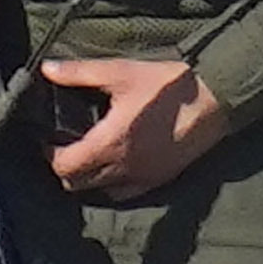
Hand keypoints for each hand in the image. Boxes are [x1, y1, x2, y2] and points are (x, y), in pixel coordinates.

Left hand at [40, 55, 229, 197]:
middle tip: (65, 146)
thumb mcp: (122, 72)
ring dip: (86, 179)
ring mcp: (142, 178)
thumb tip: (47, 69)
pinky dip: (110, 185)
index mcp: (110, 143)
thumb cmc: (170, 85)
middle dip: (64, 169)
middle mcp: (123, 168)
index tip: (49, 139)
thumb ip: (80, 73)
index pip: (63, 167)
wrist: (215, 100)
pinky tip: (113, 165)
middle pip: (76, 185)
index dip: (49, 154)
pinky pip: (123, 194)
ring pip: (98, 192)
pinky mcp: (158, 181)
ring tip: (87, 155)